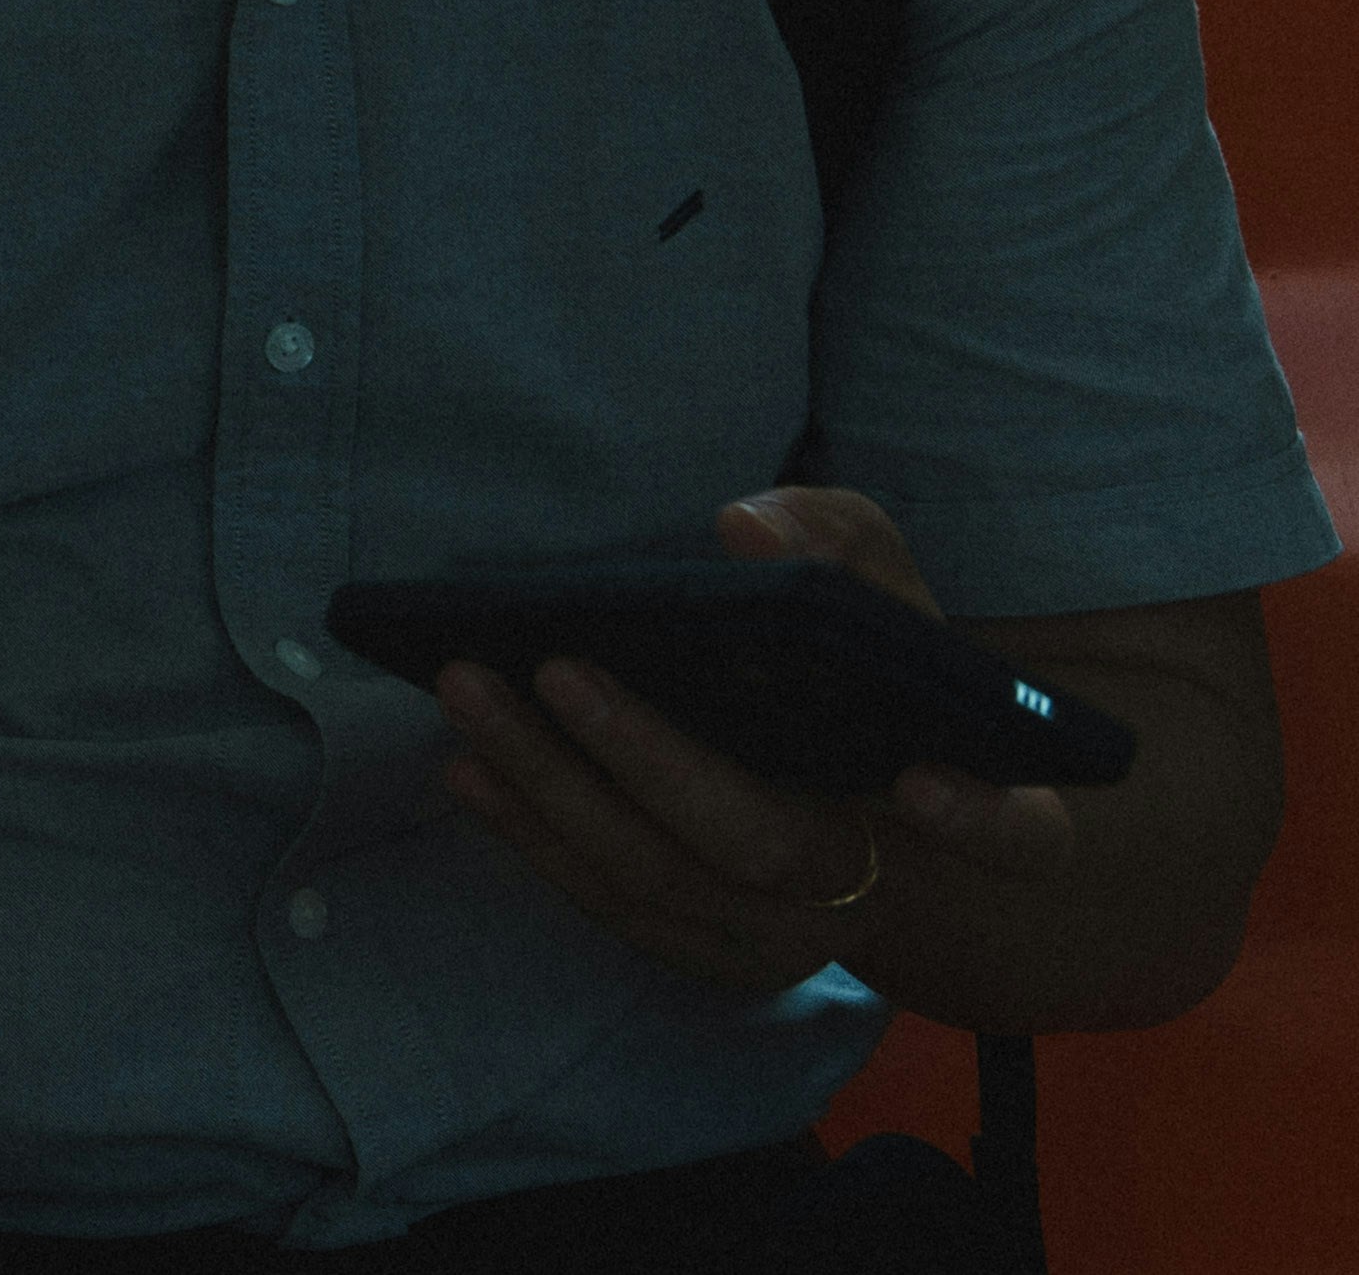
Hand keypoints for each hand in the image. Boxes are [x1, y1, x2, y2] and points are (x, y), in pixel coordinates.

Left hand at [433, 489, 1081, 995]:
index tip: (916, 779)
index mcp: (978, 810)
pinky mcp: (710, 955)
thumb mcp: (874, 586)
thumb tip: (743, 528)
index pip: (1013, 838)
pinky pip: (610, 908)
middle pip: (766, 847)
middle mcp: (886, 892)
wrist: (841, 779)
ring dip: (552, 787)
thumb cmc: (859, 663)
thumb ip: (834, 539)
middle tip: (556, 668)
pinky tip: (469, 764)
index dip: (977, 819)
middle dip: (650, 758)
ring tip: (471, 690)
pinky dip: (532, 835)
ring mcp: (793, 941)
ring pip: (663, 882)